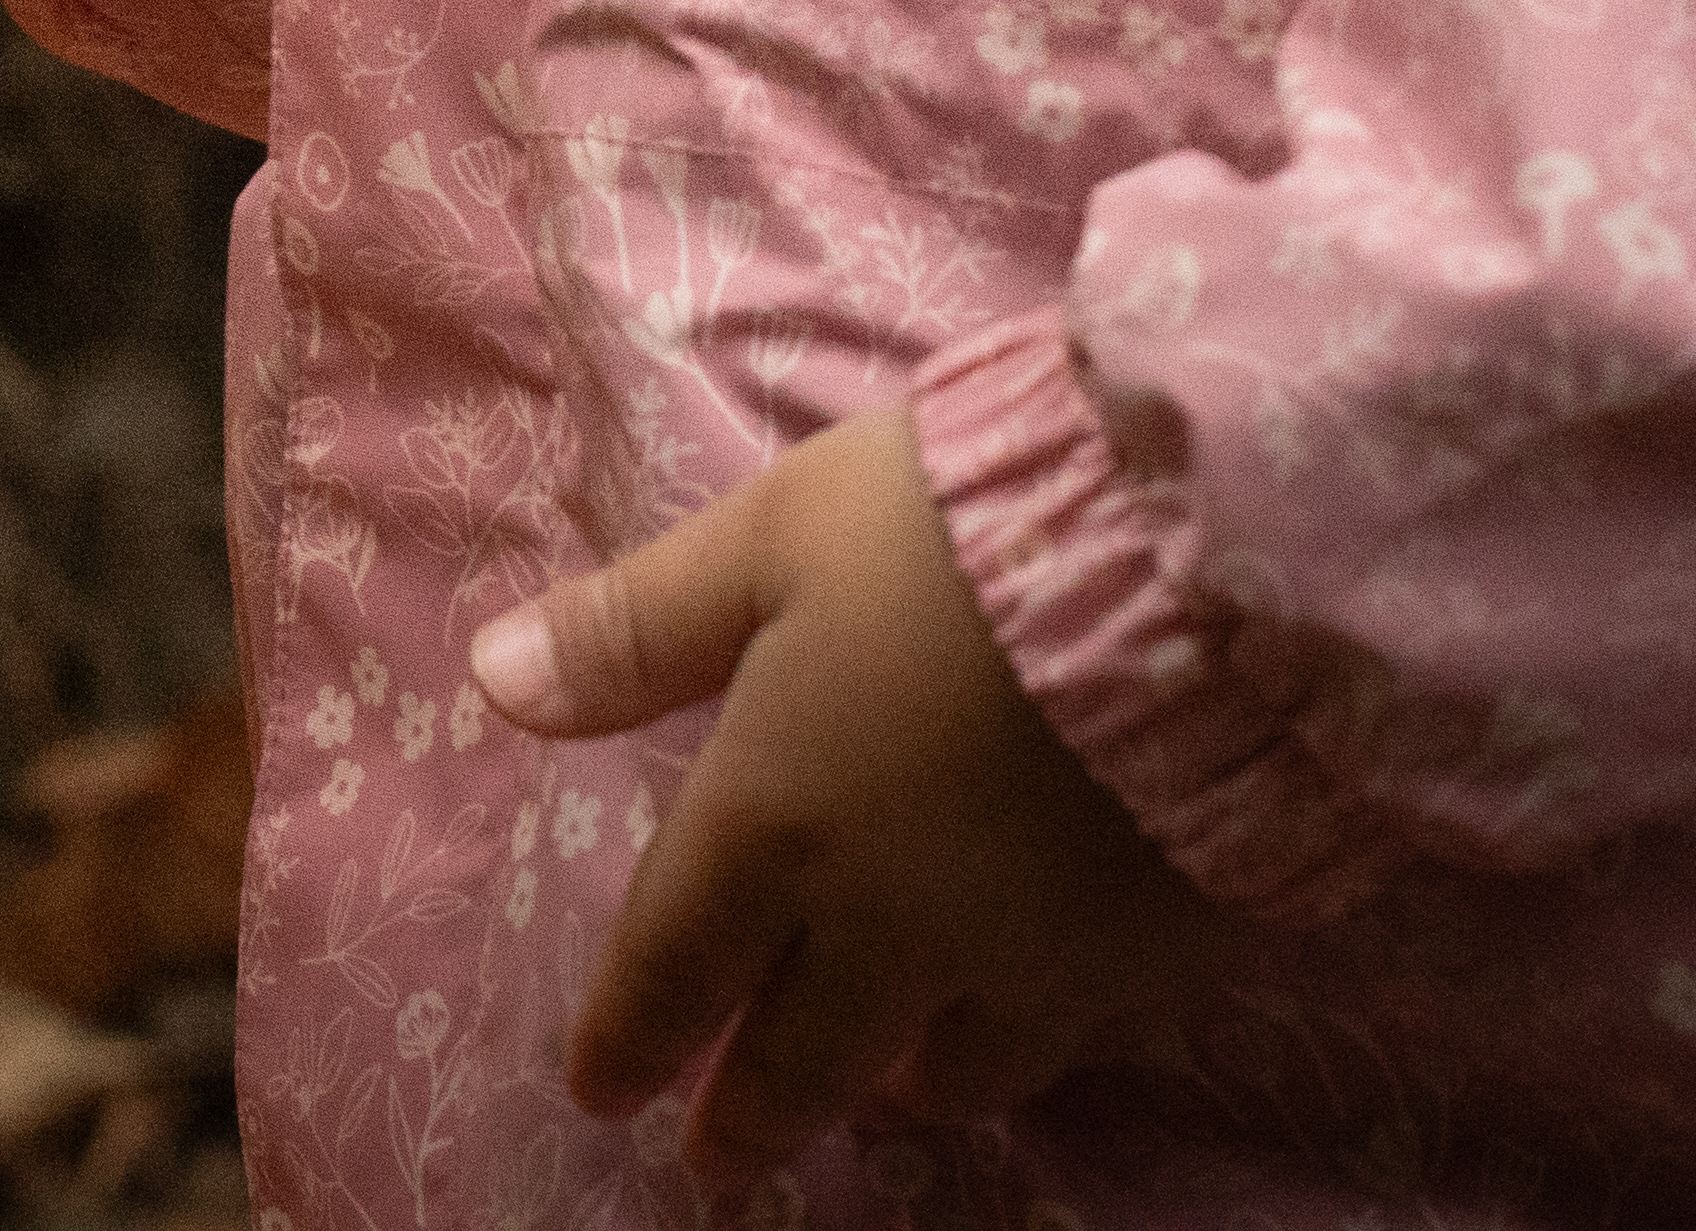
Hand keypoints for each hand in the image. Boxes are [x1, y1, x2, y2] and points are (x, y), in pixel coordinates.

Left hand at [468, 403, 1237, 1169]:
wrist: (1205, 576)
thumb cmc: (956, 535)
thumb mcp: (766, 542)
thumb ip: (635, 630)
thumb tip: (490, 685)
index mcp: (774, 825)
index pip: (677, 963)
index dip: (633, 1034)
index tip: (600, 1094)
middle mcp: (893, 926)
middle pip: (806, 1054)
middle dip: (754, 1112)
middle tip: (721, 1160)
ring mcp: (1035, 958)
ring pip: (954, 1069)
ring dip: (899, 1090)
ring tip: (883, 1095)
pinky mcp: (1161, 956)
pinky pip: (1076, 1037)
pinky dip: (1030, 1049)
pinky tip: (1033, 1030)